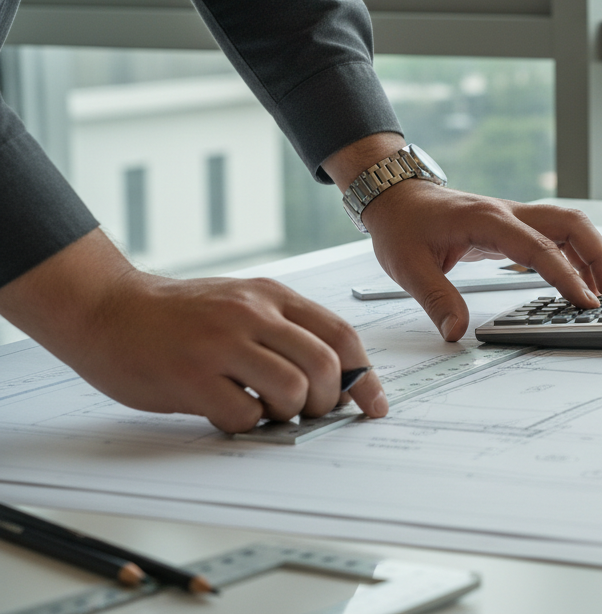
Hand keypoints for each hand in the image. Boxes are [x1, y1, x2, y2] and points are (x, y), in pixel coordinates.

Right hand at [0, 231, 387, 433]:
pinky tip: (229, 411)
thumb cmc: (179, 315)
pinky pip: (244, 415)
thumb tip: (338, 377)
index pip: (341, 335)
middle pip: (325, 366)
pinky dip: (247, 425)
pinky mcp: (191, 377)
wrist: (107, 309)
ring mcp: (221, 344)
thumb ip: (285, 329)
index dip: (366, 376)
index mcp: (271, 296)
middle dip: (328, 401)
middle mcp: (252, 314)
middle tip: (309, 411)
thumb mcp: (241, 302)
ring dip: (289, 413)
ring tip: (266, 410)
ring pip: (292, 390)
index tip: (374, 405)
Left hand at [323, 134, 601, 341]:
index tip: (586, 302)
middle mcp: (509, 213)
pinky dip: (576, 255)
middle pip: (571, 224)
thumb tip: (456, 332)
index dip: (567, 276)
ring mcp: (515, 217)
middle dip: (599, 256)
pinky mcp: (514, 226)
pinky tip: (581, 279)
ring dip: (594, 253)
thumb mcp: (408, 267)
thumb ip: (436, 300)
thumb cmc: (402, 225)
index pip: (539, 248)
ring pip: (570, 226)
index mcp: (487, 221)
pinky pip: (556, 235)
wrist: (396, 196)